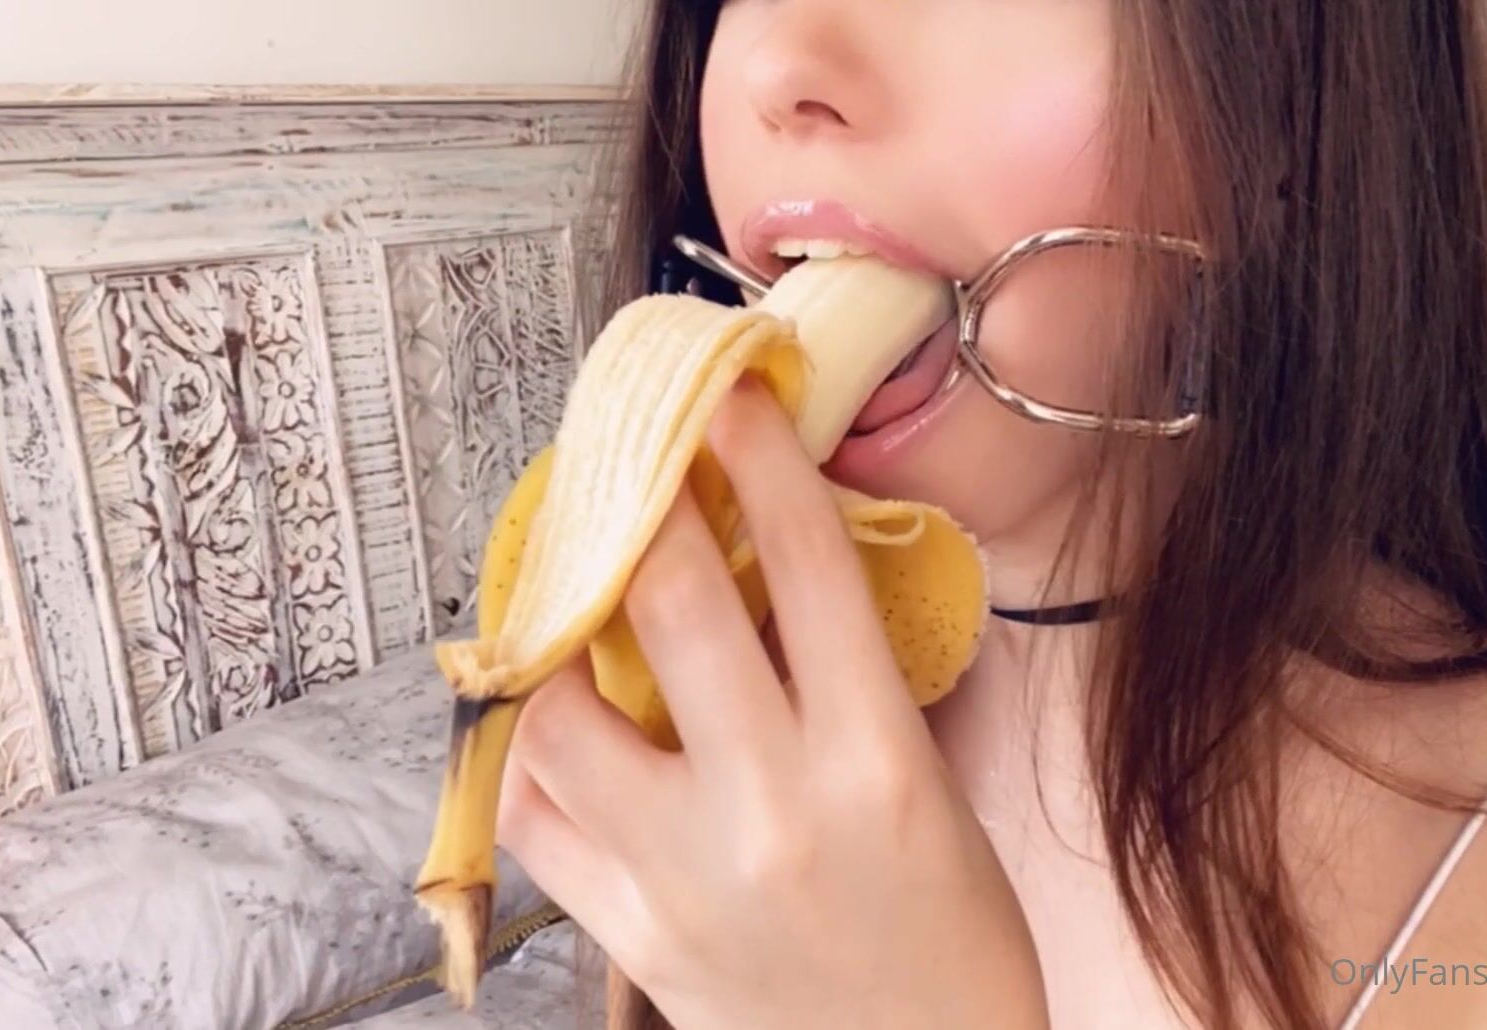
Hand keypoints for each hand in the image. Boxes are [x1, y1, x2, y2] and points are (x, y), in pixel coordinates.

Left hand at [496, 376, 1047, 1029]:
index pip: (809, 566)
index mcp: (877, 760)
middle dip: (641, 510)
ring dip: (558, 639)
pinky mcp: (631, 935)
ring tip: (572, 610)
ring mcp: (686, 873)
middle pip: (673, 607)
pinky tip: (552, 727)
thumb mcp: (933, 796)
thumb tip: (780, 577)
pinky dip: (531, 757)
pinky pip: (535, 818)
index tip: (724, 401)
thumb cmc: (955, 945)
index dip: (757, 461)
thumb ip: (854, 689)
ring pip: (561, 714)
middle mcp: (773, 806)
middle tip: (626, 466)